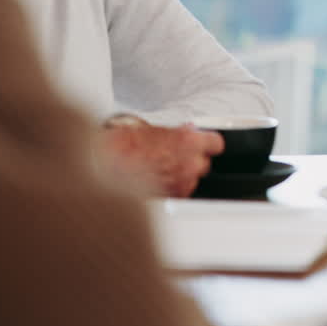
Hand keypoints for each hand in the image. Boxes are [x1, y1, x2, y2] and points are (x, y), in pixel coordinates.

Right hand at [102, 123, 223, 196]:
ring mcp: (183, 181)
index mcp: (189, 141)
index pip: (217, 144)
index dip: (209, 144)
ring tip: (163, 169)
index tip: (206, 145)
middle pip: (205, 164)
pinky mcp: (172, 195)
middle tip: (177, 157)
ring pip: (193, 180)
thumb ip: (181, 133)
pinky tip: (159, 180)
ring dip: (184, 176)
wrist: (109, 161)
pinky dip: (174, 188)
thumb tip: (190, 131)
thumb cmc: (128, 144)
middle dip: (194, 160)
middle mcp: (190, 162)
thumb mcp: (159, 129)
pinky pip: (182, 192)